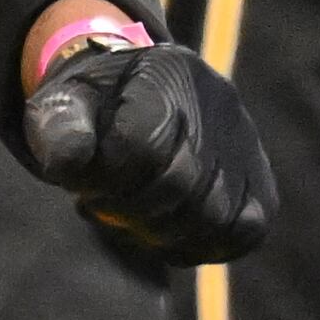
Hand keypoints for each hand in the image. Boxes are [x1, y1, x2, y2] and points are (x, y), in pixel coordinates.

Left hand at [21, 44, 273, 265]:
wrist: (137, 94)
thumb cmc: (94, 106)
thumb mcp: (63, 104)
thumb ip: (59, 129)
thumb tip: (66, 165)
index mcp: (162, 74)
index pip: (140, 145)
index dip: (105, 179)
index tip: (83, 184)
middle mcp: (216, 102)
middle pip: (179, 185)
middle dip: (129, 209)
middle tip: (101, 206)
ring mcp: (245, 142)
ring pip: (215, 215)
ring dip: (162, 233)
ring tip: (129, 219)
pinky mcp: (261, 181)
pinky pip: (246, 231)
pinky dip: (202, 245)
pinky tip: (165, 234)